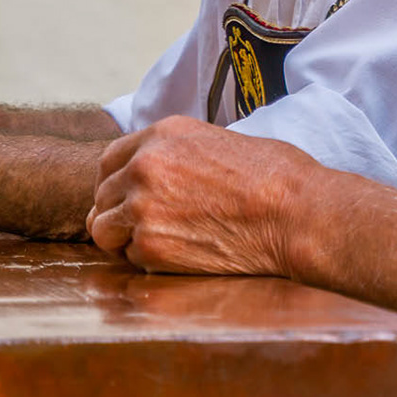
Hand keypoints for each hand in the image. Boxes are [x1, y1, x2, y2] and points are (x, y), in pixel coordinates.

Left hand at [86, 116, 309, 275]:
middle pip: (101, 197)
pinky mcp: (151, 245)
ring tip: (159, 244)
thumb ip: (174, 154)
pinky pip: (129, 258)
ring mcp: (143, 206)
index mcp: (162, 134)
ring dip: (124, 240)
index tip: (123, 199)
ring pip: (104, 230)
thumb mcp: (216, 140)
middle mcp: (144, 165)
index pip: (109, 161)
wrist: (294, 213)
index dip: (113, 184)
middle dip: (117, 214)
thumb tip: (152, 175)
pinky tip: (179, 256)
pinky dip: (146, 262)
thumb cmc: (273, 177)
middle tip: (144, 229)